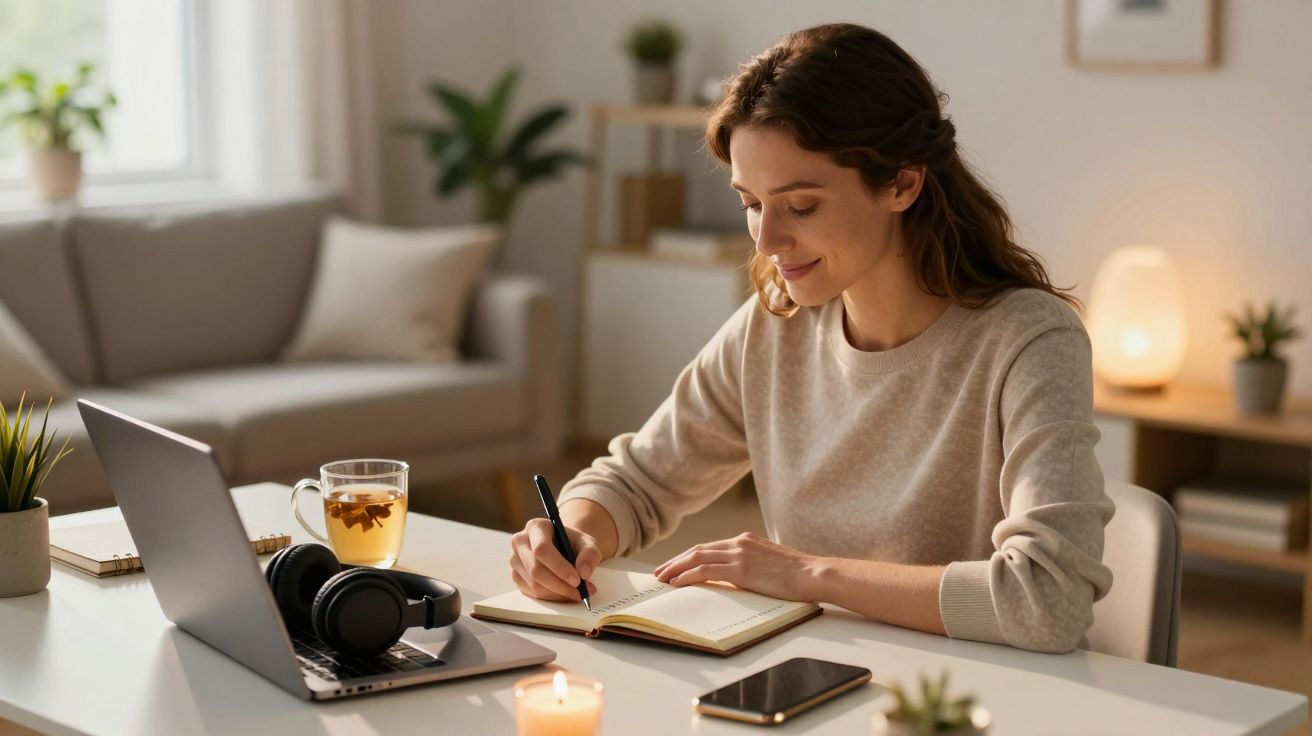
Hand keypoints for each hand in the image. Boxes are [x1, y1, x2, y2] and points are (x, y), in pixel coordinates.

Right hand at [509, 518, 600, 602]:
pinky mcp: (516, 576)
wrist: (562, 547)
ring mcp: (515, 560)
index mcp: (536, 527)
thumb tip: (583, 573)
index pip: (542, 549)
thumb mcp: (587, 542)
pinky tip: (564, 593)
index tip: (577, 580)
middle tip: (580, 593)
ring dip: (558, 593)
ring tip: (577, 593)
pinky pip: (531, 592)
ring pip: (534, 584)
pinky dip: (550, 597)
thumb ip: (590, 554)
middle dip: (560, 585)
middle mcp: (520, 541)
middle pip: (536, 569)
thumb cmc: (573, 543)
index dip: (559, 567)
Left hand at [653, 532, 818, 601]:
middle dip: (676, 561)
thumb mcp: (768, 564)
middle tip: (659, 572)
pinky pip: (706, 571)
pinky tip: (677, 582)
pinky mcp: (742, 569)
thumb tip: (735, 578)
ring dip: (675, 568)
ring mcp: (739, 554)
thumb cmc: (796, 575)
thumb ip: (750, 565)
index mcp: (745, 540)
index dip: (687, 557)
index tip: (673, 566)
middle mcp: (739, 543)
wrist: (813, 574)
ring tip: (661, 578)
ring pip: (697, 558)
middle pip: (698, 550)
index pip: (708, 548)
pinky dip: (688, 575)